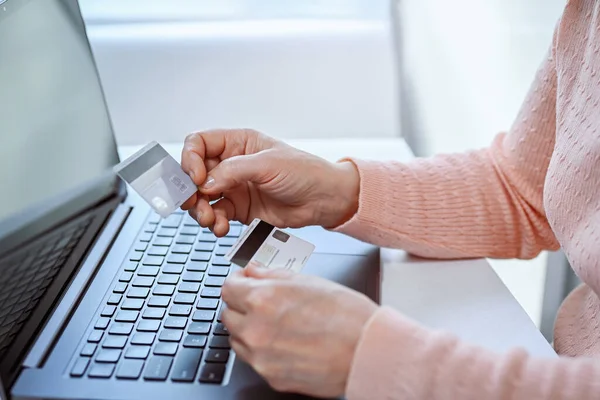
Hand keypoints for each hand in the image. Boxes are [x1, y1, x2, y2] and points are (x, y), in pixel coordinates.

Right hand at [180, 129, 358, 235]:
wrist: (324, 200)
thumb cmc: (305, 172)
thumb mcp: (268, 164)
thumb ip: (233, 171)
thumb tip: (205, 182)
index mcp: (238, 143)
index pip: (199, 144)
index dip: (191, 159)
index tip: (197, 177)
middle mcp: (232, 164)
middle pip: (195, 173)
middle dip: (190, 189)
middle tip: (192, 202)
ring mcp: (235, 187)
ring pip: (202, 197)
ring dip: (200, 210)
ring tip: (210, 219)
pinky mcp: (240, 209)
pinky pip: (217, 215)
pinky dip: (215, 223)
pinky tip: (221, 227)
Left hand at [221, 264, 377, 396]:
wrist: (369, 351)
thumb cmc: (347, 315)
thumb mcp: (308, 281)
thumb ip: (272, 275)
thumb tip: (253, 271)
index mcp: (263, 299)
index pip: (228, 288)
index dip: (237, 282)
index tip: (244, 282)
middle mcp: (256, 329)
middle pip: (228, 314)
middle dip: (242, 306)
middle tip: (262, 302)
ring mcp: (261, 358)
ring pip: (238, 339)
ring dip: (248, 329)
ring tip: (278, 324)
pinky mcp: (271, 377)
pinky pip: (255, 361)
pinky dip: (263, 351)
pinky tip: (286, 343)